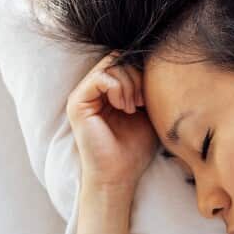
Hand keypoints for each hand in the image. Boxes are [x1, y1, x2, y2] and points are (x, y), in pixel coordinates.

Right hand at [66, 50, 158, 190]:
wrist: (119, 175)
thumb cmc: (133, 148)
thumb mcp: (146, 111)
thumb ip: (145, 87)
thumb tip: (156, 63)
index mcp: (105, 92)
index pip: (122, 61)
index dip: (140, 71)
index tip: (148, 97)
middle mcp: (91, 91)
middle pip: (117, 59)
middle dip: (136, 77)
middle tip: (141, 102)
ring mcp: (82, 95)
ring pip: (111, 65)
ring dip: (129, 84)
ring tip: (132, 107)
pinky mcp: (77, 103)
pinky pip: (101, 78)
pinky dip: (118, 89)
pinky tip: (123, 107)